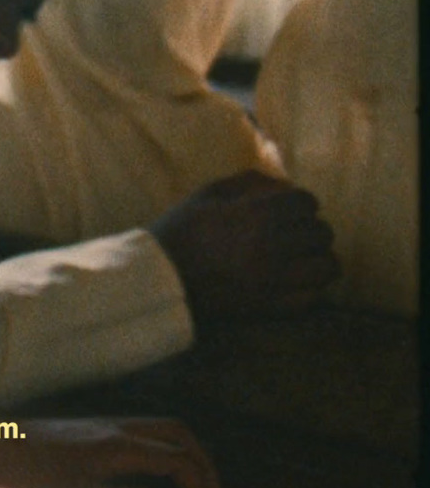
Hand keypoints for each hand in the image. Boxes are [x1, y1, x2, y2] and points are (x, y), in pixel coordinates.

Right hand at [149, 170, 339, 320]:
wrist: (160, 278)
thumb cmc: (182, 231)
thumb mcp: (208, 194)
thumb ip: (248, 182)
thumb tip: (283, 185)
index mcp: (258, 213)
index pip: (307, 202)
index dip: (299, 203)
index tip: (287, 210)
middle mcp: (274, 245)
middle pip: (321, 232)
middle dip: (309, 229)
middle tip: (292, 234)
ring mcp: (275, 278)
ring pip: (327, 266)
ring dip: (317, 259)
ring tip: (300, 259)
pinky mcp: (272, 305)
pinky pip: (314, 295)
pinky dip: (310, 287)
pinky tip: (293, 281)